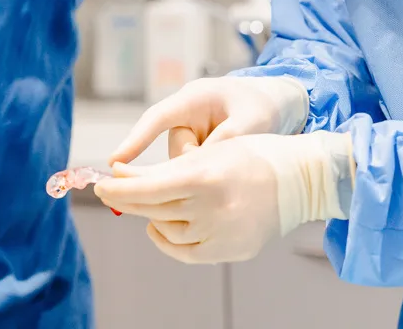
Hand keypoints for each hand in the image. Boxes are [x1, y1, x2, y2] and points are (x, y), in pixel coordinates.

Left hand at [95, 131, 353, 264]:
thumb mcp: (211, 148)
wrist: (301, 179)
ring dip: (150, 216)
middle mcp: (211, 208)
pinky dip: (166, 239)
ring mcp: (221, 234)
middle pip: (152, 210)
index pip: (147, 188)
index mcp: (206, 175)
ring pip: (166, 230)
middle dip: (127, 199)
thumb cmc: (254, 153)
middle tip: (112, 189)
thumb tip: (123, 176)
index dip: (119, 187)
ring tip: (147, 202)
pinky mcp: (229, 251)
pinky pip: (184, 252)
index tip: (101, 183)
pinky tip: (160, 225)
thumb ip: (169, 165)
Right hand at [108, 76, 310, 164]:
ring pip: (184, 163)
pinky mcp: (197, 145)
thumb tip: (196, 169)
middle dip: (193, 165)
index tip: (115, 163)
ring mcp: (192, 130)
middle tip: (222, 167)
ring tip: (237, 160)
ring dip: (206, 170)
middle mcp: (187, 113)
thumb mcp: (251, 123)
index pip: (157, 119)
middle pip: (173, 150)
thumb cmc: (264, 106)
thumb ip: (224, 144)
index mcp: (195, 98)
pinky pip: (193, 166)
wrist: (280, 103)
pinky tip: (229, 170)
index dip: (135, 140)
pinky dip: (208, 172)